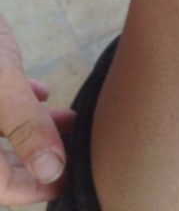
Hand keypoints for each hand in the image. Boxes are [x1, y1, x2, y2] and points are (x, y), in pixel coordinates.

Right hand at [0, 14, 76, 205]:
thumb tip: (52, 170)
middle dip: (38, 160)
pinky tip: (42, 93)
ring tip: (71, 120)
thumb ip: (25, 127)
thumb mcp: (1, 85)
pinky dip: (19, 104)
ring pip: (1, 132)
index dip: (33, 189)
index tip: (66, 182)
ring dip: (35, 129)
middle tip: (75, 152)